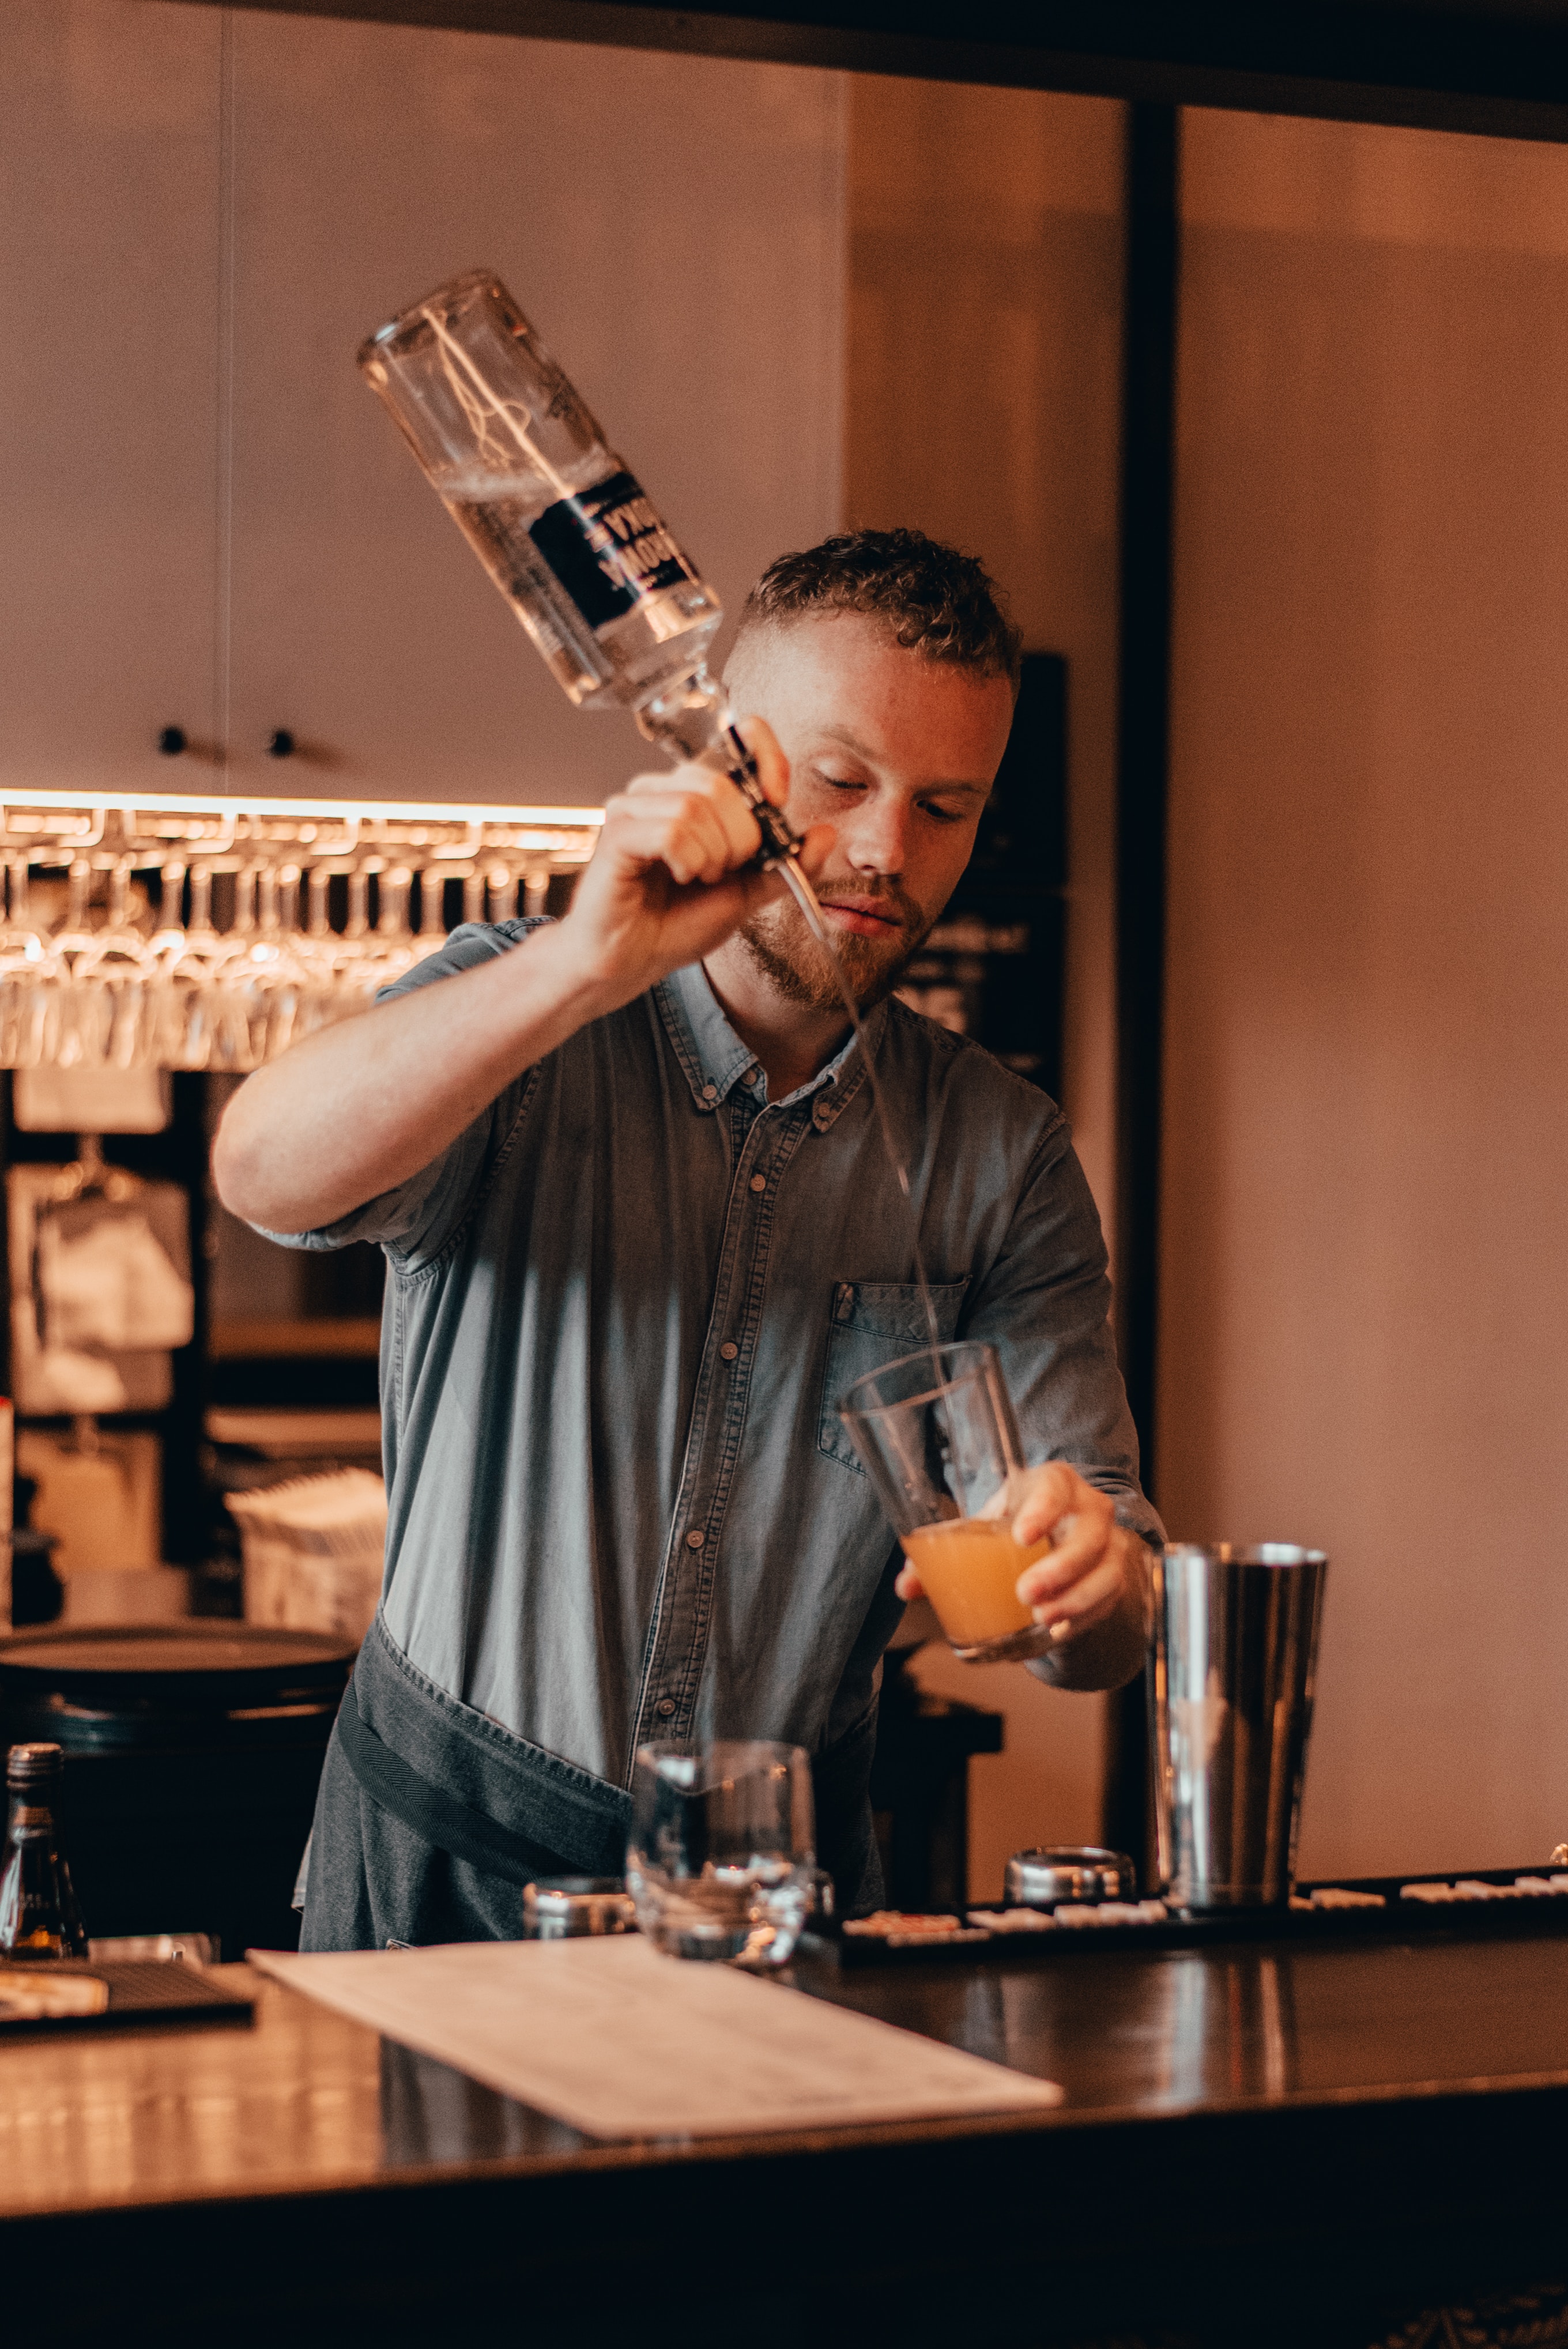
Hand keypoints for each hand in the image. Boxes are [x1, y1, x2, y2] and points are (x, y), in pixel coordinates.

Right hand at [555, 717, 833, 1012]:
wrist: (633, 961)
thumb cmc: (677, 924)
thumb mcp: (747, 894)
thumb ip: (786, 864)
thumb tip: (825, 833)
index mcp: (696, 794)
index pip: (740, 737)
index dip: (768, 760)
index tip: (778, 800)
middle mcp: (663, 790)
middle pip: (721, 784)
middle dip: (740, 837)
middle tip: (724, 870)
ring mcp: (635, 806)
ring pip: (695, 807)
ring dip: (712, 856)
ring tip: (697, 878)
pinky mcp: (618, 832)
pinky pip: (671, 832)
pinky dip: (687, 862)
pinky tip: (678, 877)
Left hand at [894, 1462, 1132, 1646]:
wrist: (1057, 1534)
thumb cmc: (1013, 1522)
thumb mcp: (984, 1528)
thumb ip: (943, 1552)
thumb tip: (906, 1585)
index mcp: (1052, 1484)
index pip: (1055, 1487)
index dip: (1043, 1509)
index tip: (1021, 1537)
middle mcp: (1088, 1510)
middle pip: (1088, 1535)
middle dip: (1060, 1567)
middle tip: (1024, 1593)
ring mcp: (1107, 1545)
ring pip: (1106, 1572)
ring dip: (1075, 1599)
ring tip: (1041, 1619)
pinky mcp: (1112, 1579)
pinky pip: (1106, 1602)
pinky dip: (1081, 1620)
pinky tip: (1054, 1633)